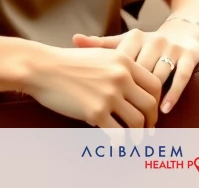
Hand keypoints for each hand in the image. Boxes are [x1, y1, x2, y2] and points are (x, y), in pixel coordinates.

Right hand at [21, 45, 160, 128]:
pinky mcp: (95, 112)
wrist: (42, 68)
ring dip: (138, 135)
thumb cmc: (68, 62)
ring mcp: (109, 95)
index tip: (151, 111)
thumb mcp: (100, 54)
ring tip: (135, 141)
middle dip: (151, 121)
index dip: (156, 101)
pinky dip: (120, 142)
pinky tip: (118, 145)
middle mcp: (121, 77)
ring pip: (137, 121)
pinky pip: (117, 133)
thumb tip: (133, 87)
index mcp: (124, 61)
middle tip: (148, 130)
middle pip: (149, 104)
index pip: (154, 84)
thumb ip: (119, 67)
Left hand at [73, 21, 198, 113]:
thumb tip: (74, 38)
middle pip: (140, 72)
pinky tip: (164, 109)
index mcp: (135, 37)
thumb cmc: (147, 44)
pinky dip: (172, 94)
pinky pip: (180, 77)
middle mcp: (154, 40)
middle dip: (131, 97)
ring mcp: (173, 47)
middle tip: (121, 120)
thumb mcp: (126, 43)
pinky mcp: (190, 55)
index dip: (112, 83)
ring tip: (141, 123)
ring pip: (159, 76)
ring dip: (151, 101)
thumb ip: (102, 44)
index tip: (99, 102)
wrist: (184, 30)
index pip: (120, 62)